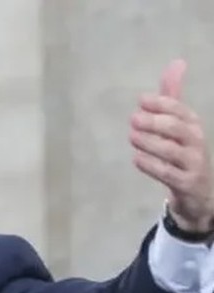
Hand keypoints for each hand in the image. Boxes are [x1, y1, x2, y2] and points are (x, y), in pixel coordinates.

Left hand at [130, 59, 213, 231]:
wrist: (199, 190)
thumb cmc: (184, 151)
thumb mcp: (179, 124)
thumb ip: (172, 97)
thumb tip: (176, 62)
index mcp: (193, 125)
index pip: (180, 110)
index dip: (162, 103)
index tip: (141, 100)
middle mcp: (196, 142)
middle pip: (179, 129)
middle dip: (157, 122)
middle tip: (134, 119)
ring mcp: (193, 163)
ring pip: (173, 151)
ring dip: (151, 143)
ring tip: (132, 136)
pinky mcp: (186, 183)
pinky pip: (168, 174)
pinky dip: (152, 166)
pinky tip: (136, 159)